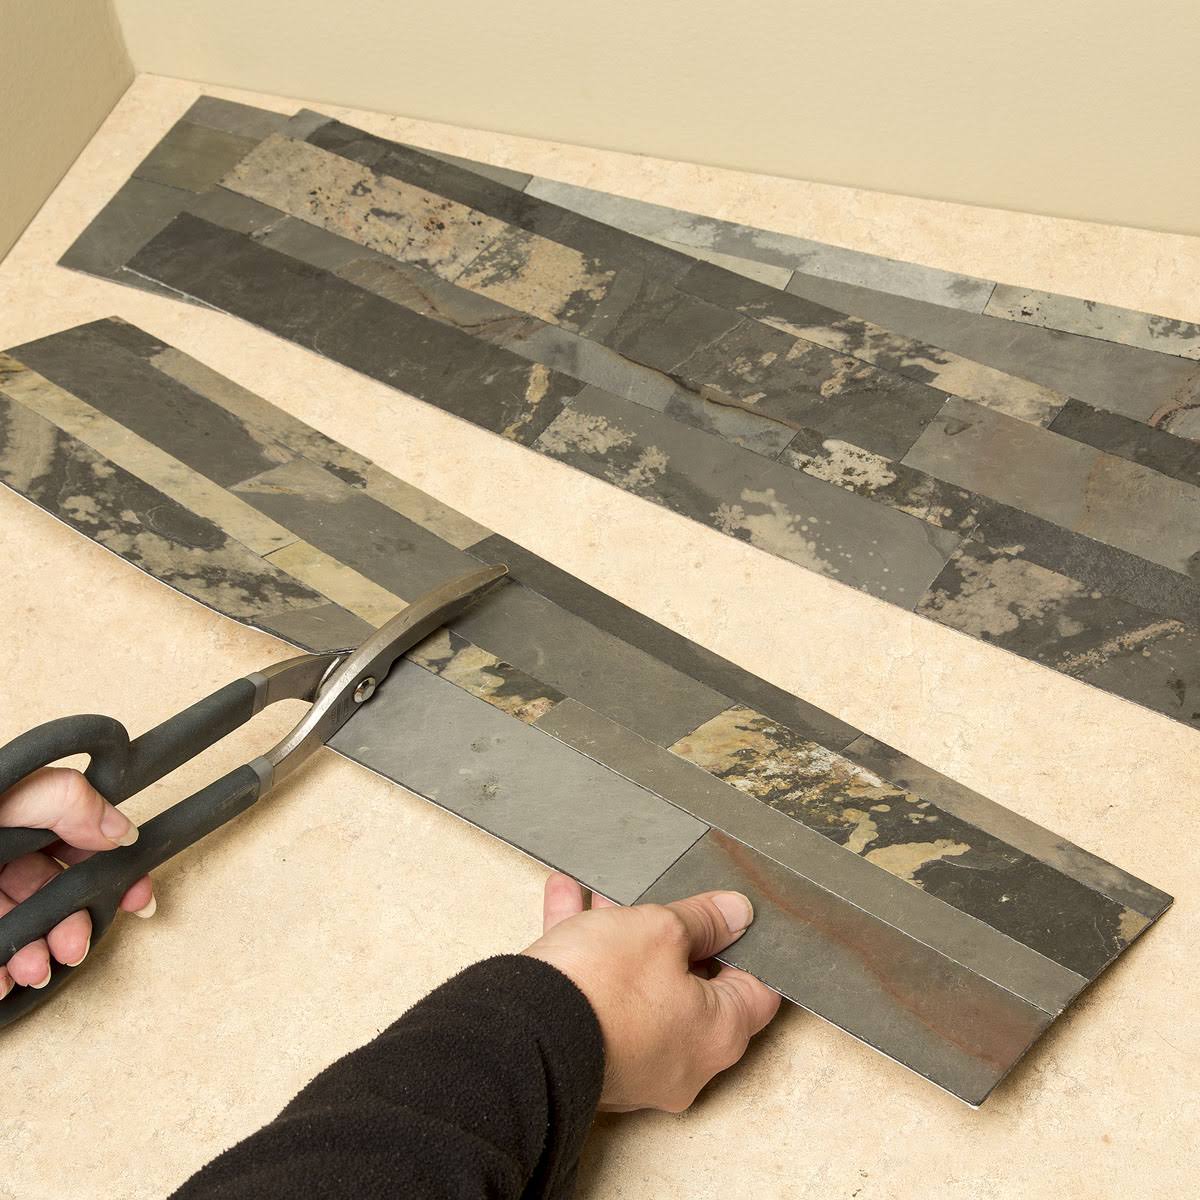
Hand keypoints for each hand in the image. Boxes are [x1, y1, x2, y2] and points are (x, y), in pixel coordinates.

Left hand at [0, 767, 154, 996]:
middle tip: (75, 945)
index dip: (114, 870)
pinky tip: (2, 980)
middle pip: (53, 893)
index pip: (81, 840)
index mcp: (17, 818)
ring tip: (34, 969)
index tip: (138, 895)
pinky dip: (1, 974)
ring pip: (25, 929)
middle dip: (72, 925)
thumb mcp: (9, 794)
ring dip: (38, 956)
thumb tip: (121, 828)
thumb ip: (66, 800)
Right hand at [523, 873, 780, 1111]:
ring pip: (639, 984)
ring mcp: (636, 1060)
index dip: (751, 947)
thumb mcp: (660, 930)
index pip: (758, 990)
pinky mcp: (593, 1050)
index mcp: (719, 1033)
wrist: (523, 1034)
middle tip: (670, 897)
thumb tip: (736, 914)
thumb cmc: (603, 990)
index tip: (738, 917)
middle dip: (675, 932)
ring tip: (606, 890)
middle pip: (694, 985)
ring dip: (623, 934)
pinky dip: (588, 948)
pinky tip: (567, 898)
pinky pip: (599, 993)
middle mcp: (683, 1058)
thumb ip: (702, 918)